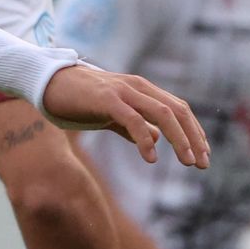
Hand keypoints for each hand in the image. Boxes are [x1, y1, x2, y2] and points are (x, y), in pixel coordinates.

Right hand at [41, 66, 209, 168]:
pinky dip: (145, 140)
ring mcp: (123, 92)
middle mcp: (137, 87)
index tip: (204, 154)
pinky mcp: (107, 100)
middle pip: (178, 111)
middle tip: (203, 164)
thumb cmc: (76, 100)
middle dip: (194, 138)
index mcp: (141, 90)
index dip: (194, 131)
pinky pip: (133, 120)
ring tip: (187, 162)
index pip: (178, 109)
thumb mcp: (111, 115)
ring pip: (163, 114)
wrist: (46, 84)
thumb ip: (133, 127)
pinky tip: (151, 159)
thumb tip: (156, 140)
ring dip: (180, 139)